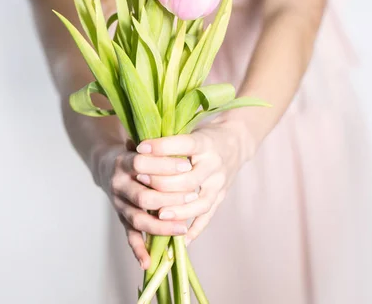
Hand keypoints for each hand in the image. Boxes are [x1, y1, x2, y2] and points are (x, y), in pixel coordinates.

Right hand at [95, 140, 194, 269]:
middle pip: (142, 195)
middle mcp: (118, 183)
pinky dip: (138, 250)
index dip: (163, 165)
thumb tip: (183, 147)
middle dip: (169, 198)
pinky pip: (129, 235)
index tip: (186, 165)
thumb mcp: (142, 144)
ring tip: (183, 228)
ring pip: (138, 219)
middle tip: (193, 195)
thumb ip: (157, 147)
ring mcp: (118, 203)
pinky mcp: (120, 217)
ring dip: (161, 226)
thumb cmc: (134, 151)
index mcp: (123, 161)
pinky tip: (147, 262)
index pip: (141, 163)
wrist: (106, 163)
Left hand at [135, 117, 253, 244]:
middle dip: (162, 182)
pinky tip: (181, 240)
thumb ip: (169, 140)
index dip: (161, 147)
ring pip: (200, 203)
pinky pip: (208, 216)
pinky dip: (195, 230)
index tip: (140, 148)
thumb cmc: (207, 136)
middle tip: (140, 180)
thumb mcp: (192, 130)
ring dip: (178, 211)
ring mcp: (220, 183)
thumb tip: (135, 145)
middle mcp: (214, 164)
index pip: (184, 144)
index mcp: (206, 143)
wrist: (237, 141)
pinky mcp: (222, 196)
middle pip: (188, 179)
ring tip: (159, 214)